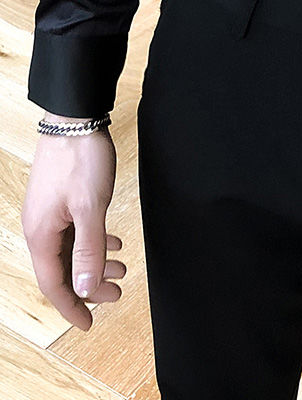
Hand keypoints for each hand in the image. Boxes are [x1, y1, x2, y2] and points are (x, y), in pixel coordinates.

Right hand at [21, 121, 125, 331]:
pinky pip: (73, 232)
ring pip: (70, 250)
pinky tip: (113, 242)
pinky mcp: (59, 199)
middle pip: (62, 269)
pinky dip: (93, 242)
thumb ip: (89, 249)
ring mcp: (48, 212)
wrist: (73, 117)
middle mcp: (39, 227)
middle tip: (118, 293)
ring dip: (94, 262)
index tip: (89, 325)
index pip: (54, 284)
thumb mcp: (91, 207)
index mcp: (41, 234)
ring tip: (122, 266)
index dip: (72, 306)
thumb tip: (86, 289)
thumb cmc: (80, 159)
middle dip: (90, 285)